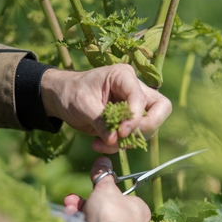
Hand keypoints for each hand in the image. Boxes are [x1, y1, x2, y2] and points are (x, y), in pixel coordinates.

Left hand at [41, 64, 171, 152]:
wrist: (61, 98)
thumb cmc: (71, 92)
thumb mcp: (83, 105)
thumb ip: (101, 122)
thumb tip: (115, 140)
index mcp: (124, 76)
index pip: (141, 98)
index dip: (135, 118)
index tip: (121, 133)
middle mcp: (134, 89)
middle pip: (160, 109)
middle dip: (146, 127)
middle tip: (124, 136)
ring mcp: (134, 105)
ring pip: (149, 126)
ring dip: (129, 140)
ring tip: (102, 143)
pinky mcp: (129, 120)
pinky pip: (134, 136)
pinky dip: (119, 145)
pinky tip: (99, 144)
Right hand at [63, 156, 150, 221]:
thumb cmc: (111, 212)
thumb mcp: (105, 188)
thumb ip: (103, 175)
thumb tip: (103, 159)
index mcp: (139, 211)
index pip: (124, 198)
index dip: (107, 191)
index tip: (94, 186)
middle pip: (105, 209)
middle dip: (85, 201)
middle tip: (72, 198)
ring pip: (95, 221)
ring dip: (78, 212)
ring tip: (68, 207)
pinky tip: (68, 220)